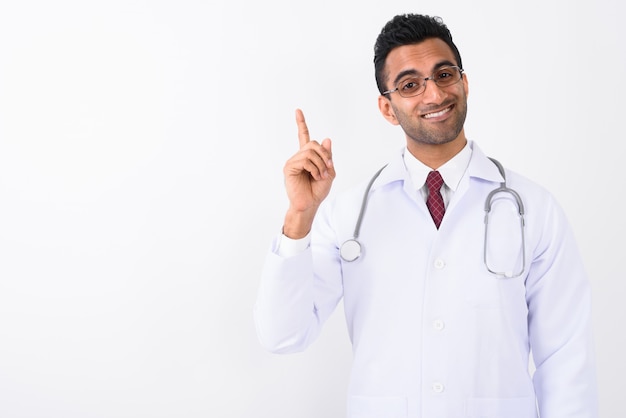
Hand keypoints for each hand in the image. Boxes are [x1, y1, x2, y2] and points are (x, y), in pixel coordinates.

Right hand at [282, 109, 335, 237]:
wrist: (309, 204)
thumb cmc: (317, 191)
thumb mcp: (329, 172)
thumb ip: (328, 157)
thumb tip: (326, 139)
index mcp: (307, 157)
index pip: (303, 137)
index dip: (301, 123)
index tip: (298, 111)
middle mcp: (299, 157)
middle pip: (312, 143)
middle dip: (325, 155)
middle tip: (329, 168)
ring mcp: (293, 162)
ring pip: (310, 151)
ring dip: (321, 163)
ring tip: (321, 175)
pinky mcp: (289, 168)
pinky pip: (305, 160)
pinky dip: (314, 168)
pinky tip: (314, 176)